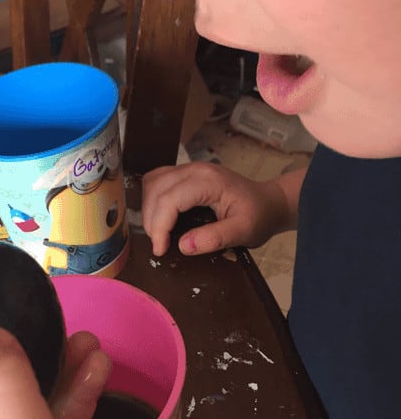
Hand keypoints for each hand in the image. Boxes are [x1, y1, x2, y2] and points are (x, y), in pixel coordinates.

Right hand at [142, 162, 294, 256]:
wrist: (269, 202)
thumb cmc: (259, 215)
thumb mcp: (244, 232)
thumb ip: (215, 238)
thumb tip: (183, 246)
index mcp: (209, 181)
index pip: (170, 199)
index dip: (159, 227)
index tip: (161, 250)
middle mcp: (195, 169)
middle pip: (156, 190)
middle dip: (152, 221)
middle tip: (160, 245)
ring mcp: (189, 169)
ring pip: (152, 183)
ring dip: (149, 210)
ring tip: (159, 233)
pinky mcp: (185, 174)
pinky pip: (158, 181)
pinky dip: (153, 200)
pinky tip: (160, 218)